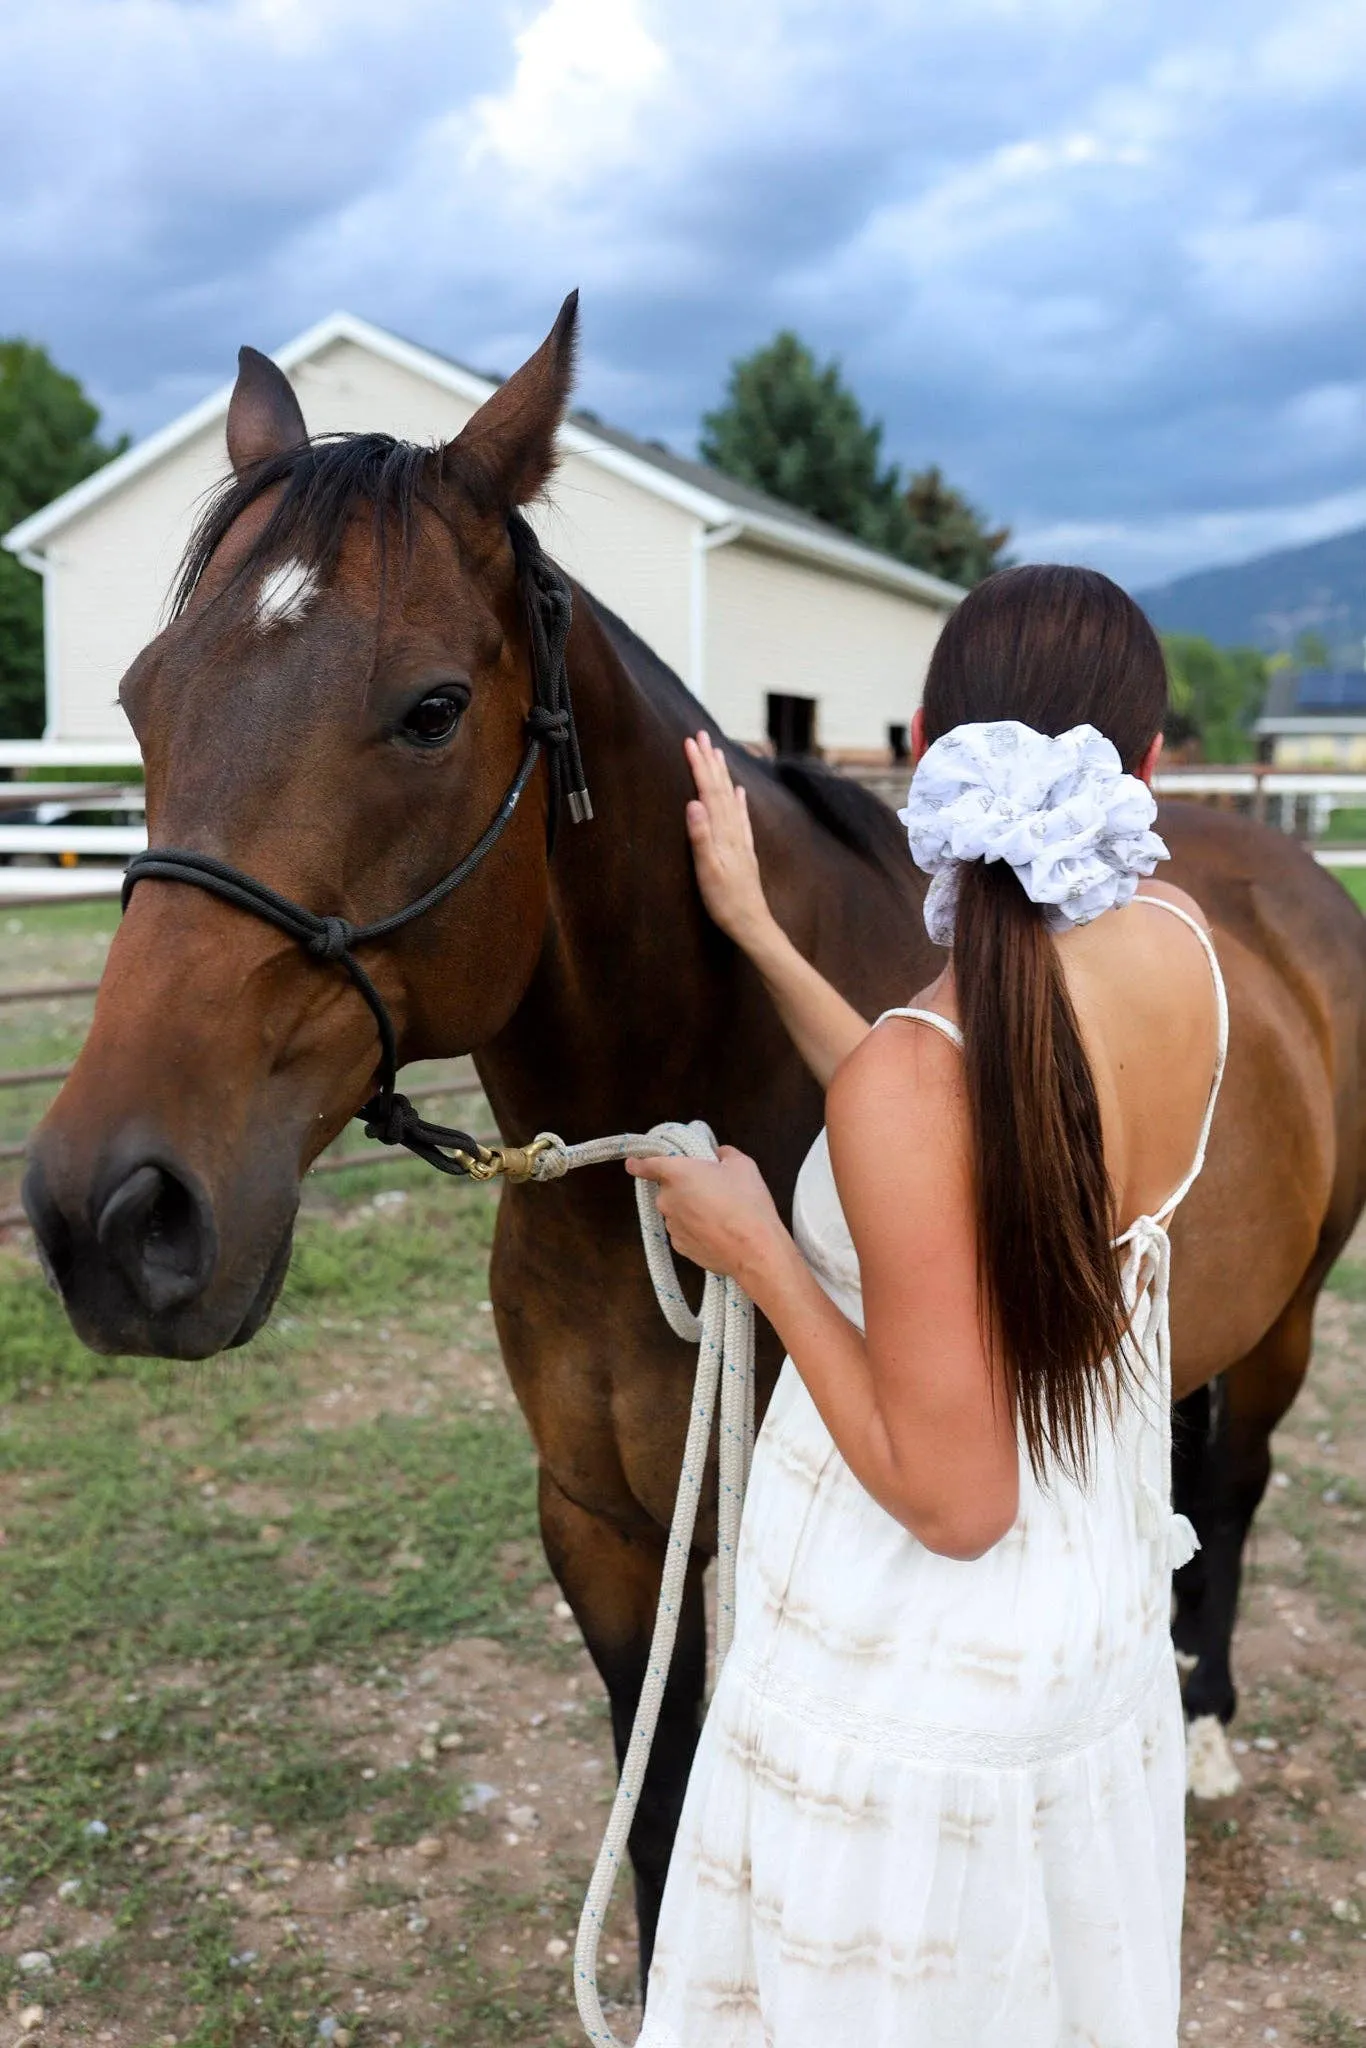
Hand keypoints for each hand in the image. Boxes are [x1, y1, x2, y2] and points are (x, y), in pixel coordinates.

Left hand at [625, 1145, 786, 1286]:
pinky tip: (717, 1233)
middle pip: (669, 1189)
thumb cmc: (746, 1201)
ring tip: (719, 1215)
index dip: (639, 1163)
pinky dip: (695, 1230)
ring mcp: (671, 1226)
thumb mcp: (742, 1165)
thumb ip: (724, 1154)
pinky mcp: (680, 1247)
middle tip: (712, 1189)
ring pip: (677, 1211)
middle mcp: (667, 1200)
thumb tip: (718, 1155)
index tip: (633, 1164)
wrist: (753, 1249)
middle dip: (685, 1187)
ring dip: (690, 1209)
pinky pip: (683, 1231)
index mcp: (677, 1173)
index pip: (647, 1165)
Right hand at [683, 731, 772, 946]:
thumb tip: (693, 803)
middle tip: (702, 735)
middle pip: (720, 789)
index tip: (690, 742)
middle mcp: (733, 832)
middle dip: (710, 761)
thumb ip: (700, 837)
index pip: (708, 792)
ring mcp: (741, 841)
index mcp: (722, 834)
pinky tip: (739, 792)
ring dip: (723, 775)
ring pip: (730, 799)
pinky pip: (741, 818)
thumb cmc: (725, 902)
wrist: (752, 923)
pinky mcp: (744, 852)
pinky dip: (738, 801)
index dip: (699, 766)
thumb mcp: (707, 871)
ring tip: (718, 753)